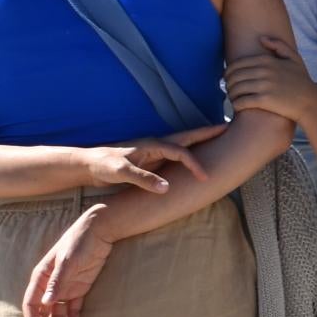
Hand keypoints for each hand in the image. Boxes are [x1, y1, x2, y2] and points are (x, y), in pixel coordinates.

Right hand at [20, 204, 114, 316]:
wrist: (99, 231)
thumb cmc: (79, 242)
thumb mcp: (67, 261)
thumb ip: (57, 282)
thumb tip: (45, 303)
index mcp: (40, 277)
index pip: (31, 304)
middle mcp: (49, 285)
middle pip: (44, 313)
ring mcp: (65, 288)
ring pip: (58, 314)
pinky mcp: (79, 289)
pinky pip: (73, 310)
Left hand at [76, 125, 222, 192]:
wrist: (88, 165)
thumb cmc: (103, 166)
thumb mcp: (122, 172)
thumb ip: (144, 179)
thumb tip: (167, 188)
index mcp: (152, 144)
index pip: (181, 152)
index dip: (195, 163)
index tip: (206, 177)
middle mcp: (156, 145)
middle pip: (188, 137)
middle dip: (208, 134)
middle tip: (228, 129)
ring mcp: (154, 151)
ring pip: (183, 144)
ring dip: (201, 142)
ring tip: (218, 140)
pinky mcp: (151, 160)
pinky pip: (176, 155)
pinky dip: (190, 154)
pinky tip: (195, 158)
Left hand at [225, 35, 316, 129]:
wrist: (311, 102)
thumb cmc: (302, 81)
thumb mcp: (295, 59)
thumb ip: (279, 45)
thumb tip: (261, 39)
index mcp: (267, 60)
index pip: (236, 64)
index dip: (228, 72)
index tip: (229, 79)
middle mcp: (263, 71)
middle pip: (233, 77)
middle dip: (227, 84)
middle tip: (230, 90)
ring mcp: (263, 86)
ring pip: (235, 89)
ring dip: (231, 95)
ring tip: (234, 98)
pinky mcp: (264, 101)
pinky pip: (241, 102)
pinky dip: (236, 105)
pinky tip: (238, 107)